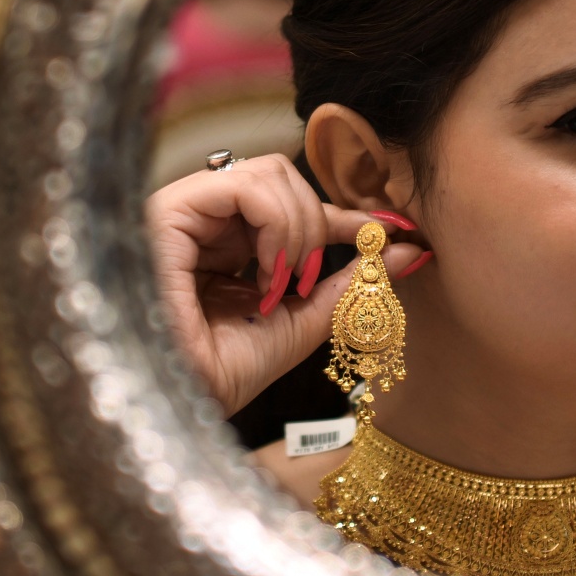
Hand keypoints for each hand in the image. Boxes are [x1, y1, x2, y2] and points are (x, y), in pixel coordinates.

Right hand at [146, 154, 427, 416]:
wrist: (179, 404)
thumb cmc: (224, 374)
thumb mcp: (299, 323)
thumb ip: (347, 285)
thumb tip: (407, 250)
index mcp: (224, 243)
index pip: (291, 204)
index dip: (343, 213)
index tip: (392, 231)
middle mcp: (201, 220)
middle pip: (282, 174)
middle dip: (316, 223)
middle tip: (308, 279)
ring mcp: (182, 210)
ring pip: (268, 172)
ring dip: (296, 229)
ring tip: (281, 282)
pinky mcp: (168, 210)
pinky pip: (244, 186)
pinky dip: (274, 226)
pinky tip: (267, 272)